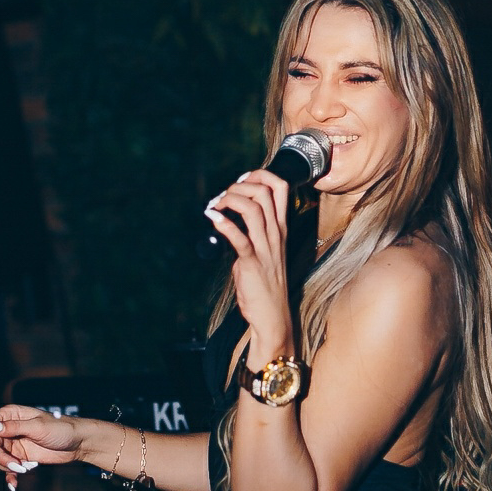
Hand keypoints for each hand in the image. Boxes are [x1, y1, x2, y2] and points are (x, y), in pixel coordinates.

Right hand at [0, 405, 86, 490]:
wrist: (78, 443)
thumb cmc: (61, 429)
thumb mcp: (37, 427)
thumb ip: (13, 427)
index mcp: (10, 415)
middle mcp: (8, 428)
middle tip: (17, 465)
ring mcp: (13, 443)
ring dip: (6, 467)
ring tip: (25, 468)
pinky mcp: (20, 456)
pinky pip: (7, 467)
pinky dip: (9, 476)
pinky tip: (13, 485)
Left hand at [204, 168, 293, 361]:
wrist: (272, 315)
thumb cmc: (265, 285)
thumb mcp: (263, 251)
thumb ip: (250, 234)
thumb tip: (228, 221)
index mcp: (280, 229)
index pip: (280, 188)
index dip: (259, 175)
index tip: (240, 180)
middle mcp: (275, 234)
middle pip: (265, 192)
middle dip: (239, 185)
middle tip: (222, 197)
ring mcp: (266, 248)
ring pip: (253, 209)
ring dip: (230, 200)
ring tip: (215, 205)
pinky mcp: (252, 263)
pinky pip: (239, 237)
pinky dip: (223, 223)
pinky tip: (211, 218)